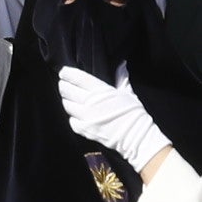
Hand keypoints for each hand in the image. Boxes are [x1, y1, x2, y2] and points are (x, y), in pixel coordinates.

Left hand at [51, 59, 172, 174]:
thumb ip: (121, 77)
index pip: (77, 77)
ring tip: (69, 99)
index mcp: (100, 90)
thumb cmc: (134, 113)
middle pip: (67, 90)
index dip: (67, 73)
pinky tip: (76, 115)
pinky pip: (71, 121)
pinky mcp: (85, 130)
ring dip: (67, 100)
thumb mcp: (128, 92)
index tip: (64, 72)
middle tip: (64, 85)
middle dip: (64, 86)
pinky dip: (72, 117)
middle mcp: (90, 102)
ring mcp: (86, 117)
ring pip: (67, 105)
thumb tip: (121, 64)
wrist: (136, 137)